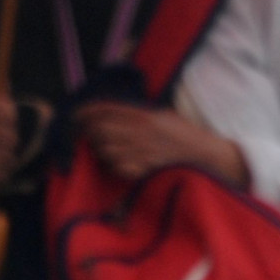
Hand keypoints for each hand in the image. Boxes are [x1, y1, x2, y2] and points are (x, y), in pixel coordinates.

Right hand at [0, 94, 18, 222]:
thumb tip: (6, 81)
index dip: (8, 114)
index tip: (11, 120)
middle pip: (5, 134)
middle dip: (12, 140)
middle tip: (9, 144)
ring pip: (5, 154)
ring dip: (9, 158)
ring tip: (4, 159)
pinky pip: (1, 171)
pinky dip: (4, 173)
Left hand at [75, 102, 250, 187]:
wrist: (203, 155)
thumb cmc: (185, 133)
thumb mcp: (162, 114)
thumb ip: (138, 113)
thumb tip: (112, 114)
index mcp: (143, 115)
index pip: (105, 110)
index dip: (86, 112)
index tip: (75, 114)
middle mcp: (139, 132)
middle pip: (100, 130)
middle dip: (88, 131)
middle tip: (82, 133)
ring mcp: (140, 152)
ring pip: (104, 150)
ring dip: (99, 149)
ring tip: (101, 147)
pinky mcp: (143, 169)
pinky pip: (116, 167)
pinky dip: (112, 164)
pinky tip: (117, 161)